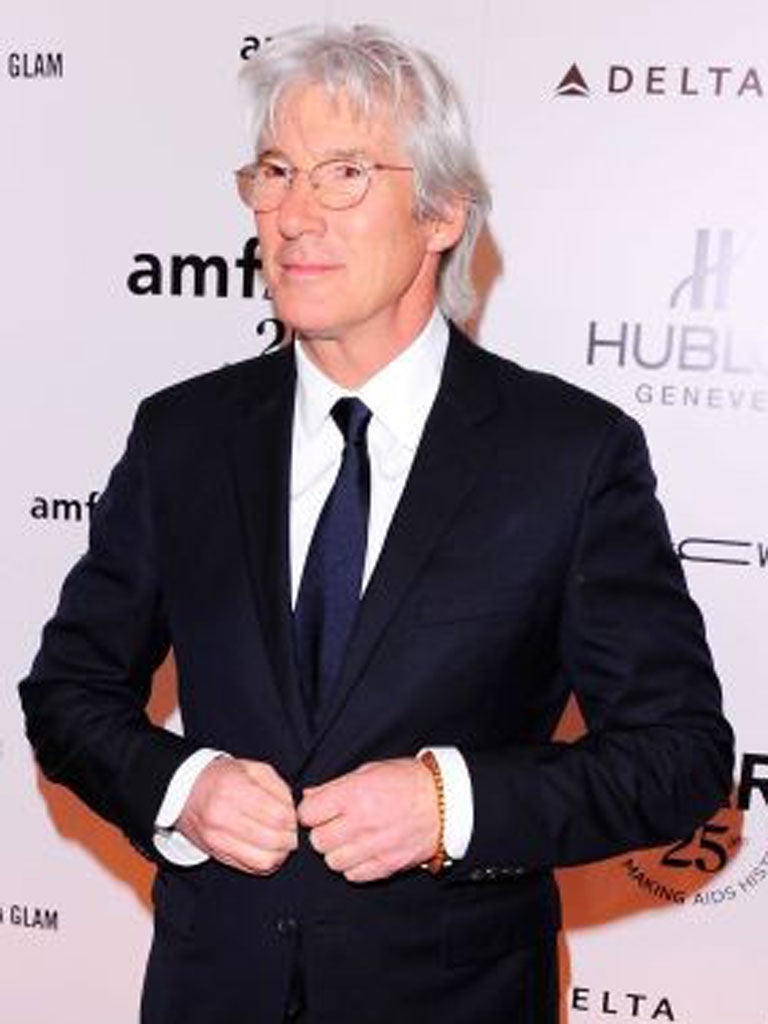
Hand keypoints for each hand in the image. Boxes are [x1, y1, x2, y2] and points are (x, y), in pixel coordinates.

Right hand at [176, 758, 297, 874]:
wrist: (185, 792)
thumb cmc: (222, 777)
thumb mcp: (252, 768)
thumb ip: (278, 786)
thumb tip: (295, 810)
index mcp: (234, 789)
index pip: (278, 815)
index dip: (293, 819)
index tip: (296, 816)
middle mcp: (223, 816)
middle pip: (273, 839)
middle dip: (291, 837)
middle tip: (293, 831)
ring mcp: (218, 839)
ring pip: (264, 859)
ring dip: (281, 853)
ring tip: (283, 842)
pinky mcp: (217, 854)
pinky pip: (251, 868)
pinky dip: (267, 862)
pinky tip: (269, 850)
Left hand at [297, 758, 438, 882]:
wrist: (444, 802)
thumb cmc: (406, 781)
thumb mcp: (369, 771)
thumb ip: (335, 786)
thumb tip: (308, 797)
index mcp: (354, 794)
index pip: (308, 813)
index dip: (310, 812)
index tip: (318, 811)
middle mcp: (362, 821)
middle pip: (318, 841)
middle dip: (322, 832)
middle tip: (335, 825)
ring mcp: (375, 846)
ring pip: (332, 862)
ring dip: (337, 852)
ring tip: (350, 839)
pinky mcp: (387, 865)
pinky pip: (353, 875)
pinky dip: (354, 866)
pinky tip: (363, 851)